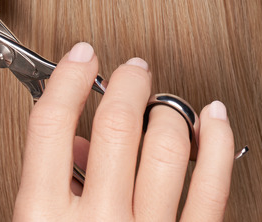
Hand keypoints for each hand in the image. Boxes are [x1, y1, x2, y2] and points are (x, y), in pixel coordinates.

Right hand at [14, 43, 235, 220]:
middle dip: (129, 83)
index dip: (69, 77)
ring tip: (165, 105)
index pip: (51, 123)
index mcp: (43, 220)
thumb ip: (47, 191)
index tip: (81, 56)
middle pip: (117, 124)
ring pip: (168, 146)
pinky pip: (213, 185)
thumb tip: (76, 144)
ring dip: (169, 111)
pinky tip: (214, 119)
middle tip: (134, 70)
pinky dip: (218, 140)